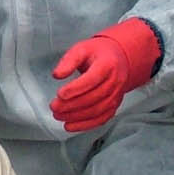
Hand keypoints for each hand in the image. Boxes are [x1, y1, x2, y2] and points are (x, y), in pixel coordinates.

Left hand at [50, 18, 161, 132]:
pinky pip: (101, 118)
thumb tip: (57, 75)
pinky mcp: (114, 105)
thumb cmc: (98, 53)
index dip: (75, 89)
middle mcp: (115, 81)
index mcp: (107, 64)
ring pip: (97, 110)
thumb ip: (68, 61)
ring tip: (59, 115)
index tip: (60, 94)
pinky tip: (70, 126)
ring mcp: (116, 95)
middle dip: (71, 105)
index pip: (92, 79)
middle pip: (93, 97)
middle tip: (54, 107)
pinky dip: (85, 125)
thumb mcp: (82, 48)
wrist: (119, 58)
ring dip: (76, 117)